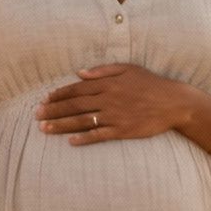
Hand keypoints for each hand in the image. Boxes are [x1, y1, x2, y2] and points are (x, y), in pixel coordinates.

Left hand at [37, 63, 205, 145]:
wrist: (174, 102)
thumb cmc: (150, 83)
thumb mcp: (127, 69)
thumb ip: (102, 70)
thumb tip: (79, 72)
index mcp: (107, 83)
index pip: (76, 88)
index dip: (59, 94)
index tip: (44, 99)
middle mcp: (108, 99)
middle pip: (75, 105)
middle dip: (53, 110)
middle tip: (36, 116)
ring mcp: (115, 116)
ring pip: (82, 121)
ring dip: (62, 125)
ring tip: (44, 129)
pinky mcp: (123, 131)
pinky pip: (99, 135)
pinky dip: (84, 138)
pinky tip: (70, 141)